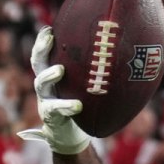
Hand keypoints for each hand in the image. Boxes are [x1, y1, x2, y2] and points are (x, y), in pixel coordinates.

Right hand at [17, 26, 93, 154]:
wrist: (71, 136)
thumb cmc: (82, 107)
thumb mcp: (86, 88)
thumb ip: (95, 74)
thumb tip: (125, 55)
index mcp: (53, 75)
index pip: (45, 54)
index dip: (44, 40)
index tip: (50, 28)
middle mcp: (46, 85)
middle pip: (37, 63)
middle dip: (41, 48)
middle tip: (50, 38)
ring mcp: (45, 99)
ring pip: (41, 83)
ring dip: (49, 75)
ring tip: (60, 69)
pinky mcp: (50, 116)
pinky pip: (55, 109)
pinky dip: (66, 106)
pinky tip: (77, 105)